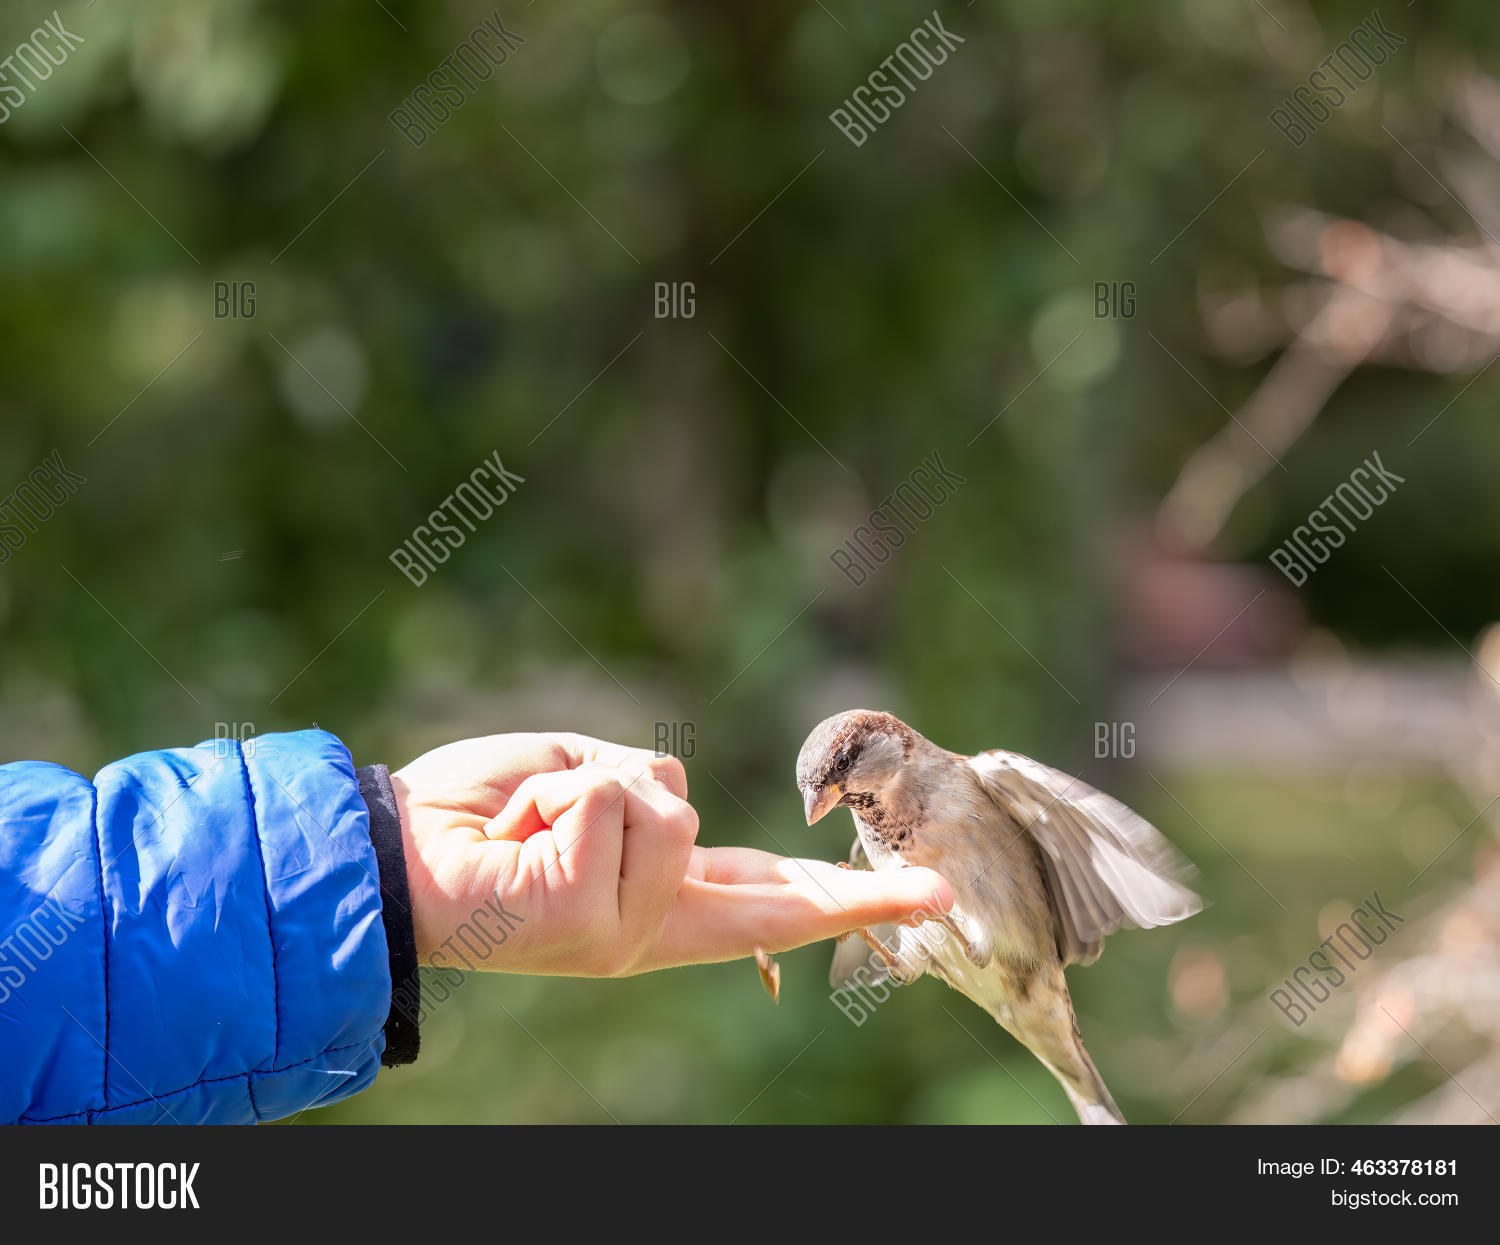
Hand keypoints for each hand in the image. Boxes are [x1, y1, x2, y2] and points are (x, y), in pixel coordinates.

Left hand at [393, 732, 952, 976]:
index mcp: (655, 898)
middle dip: (854, 896)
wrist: (388, 858)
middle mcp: (654, 925)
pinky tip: (514, 833)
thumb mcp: (573, 782)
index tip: (921, 901)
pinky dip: (553, 788)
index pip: (765, 896)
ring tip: (532, 817)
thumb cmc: (474, 818)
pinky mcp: (594, 918)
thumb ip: (637, 790)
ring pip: (665, 801)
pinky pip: (606, 799)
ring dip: (587, 779)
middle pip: (775, 903)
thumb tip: (667, 798)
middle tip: (936, 895)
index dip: (843, 896)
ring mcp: (630, 930)